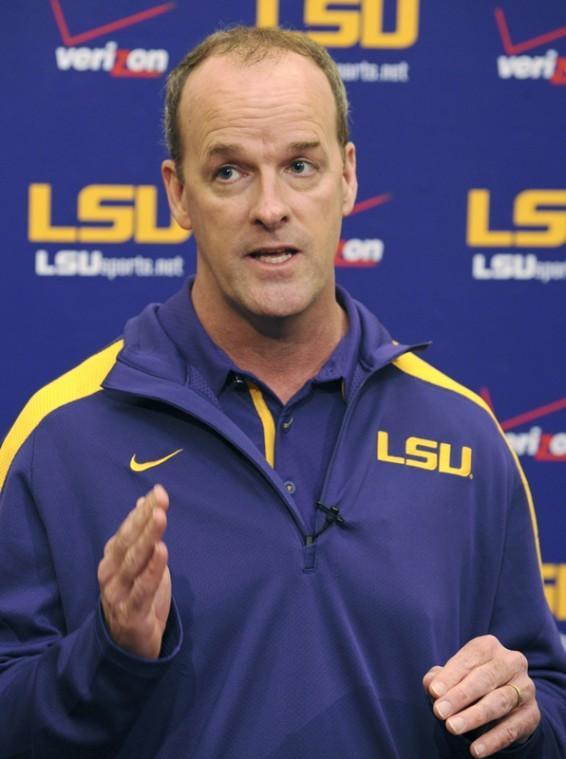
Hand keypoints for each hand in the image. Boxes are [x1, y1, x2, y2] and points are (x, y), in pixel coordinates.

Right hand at [97, 484, 170, 658]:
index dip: (142, 511)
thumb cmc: (137, 598)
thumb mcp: (139, 564)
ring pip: (134, 561)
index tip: (157, 492)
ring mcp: (118, 594)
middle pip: (128, 542)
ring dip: (148, 537)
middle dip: (145, 518)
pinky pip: (143, 588)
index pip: (127, 529)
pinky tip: (162, 551)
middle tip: (160, 499)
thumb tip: (143, 503)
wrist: (129, 646)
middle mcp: (110, 574)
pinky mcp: (131, 613)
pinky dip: (153, 569)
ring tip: (160, 517)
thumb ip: (140, 536)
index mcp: (111, 559)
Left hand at [423, 635, 539, 757]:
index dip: (450, 676)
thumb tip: (431, 685)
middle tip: (439, 712)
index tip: (434, 692)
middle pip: (484, 679)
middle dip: (460, 696)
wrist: (505, 701)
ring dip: (474, 716)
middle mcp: (511, 662)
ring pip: (499, 702)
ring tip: (452, 728)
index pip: (468, 659)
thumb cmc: (470, 681)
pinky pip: (512, 728)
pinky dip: (493, 740)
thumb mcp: (454, 675)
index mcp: (489, 646)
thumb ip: (439, 678)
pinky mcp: (532, 713)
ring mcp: (525, 687)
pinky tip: (475, 750)